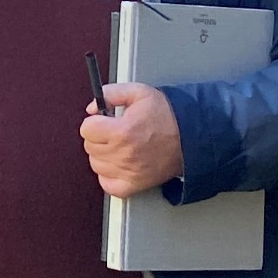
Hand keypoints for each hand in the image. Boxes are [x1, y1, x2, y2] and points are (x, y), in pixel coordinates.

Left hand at [82, 81, 184, 198]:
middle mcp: (124, 154)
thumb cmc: (168, 116)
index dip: (94, 122)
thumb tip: (92, 107)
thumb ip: (111, 93)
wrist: (191, 137)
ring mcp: (129, 172)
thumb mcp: (139, 92)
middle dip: (98, 137)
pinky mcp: (135, 185)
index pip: (87, 130)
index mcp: (122, 131)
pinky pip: (107, 185)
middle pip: (90, 147)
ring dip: (103, 155)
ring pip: (96, 164)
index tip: (102, 121)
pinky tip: (118, 164)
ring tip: (118, 146)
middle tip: (113, 132)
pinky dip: (108, 175)